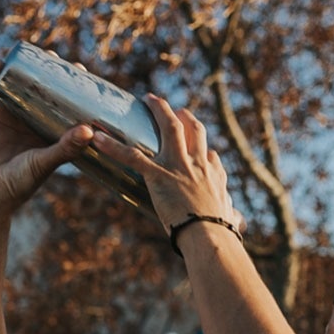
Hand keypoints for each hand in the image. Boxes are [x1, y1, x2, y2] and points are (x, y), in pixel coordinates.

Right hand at [0, 58, 94, 216]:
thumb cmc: (19, 184)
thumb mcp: (45, 163)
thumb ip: (65, 148)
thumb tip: (88, 130)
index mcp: (54, 132)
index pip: (68, 104)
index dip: (74, 87)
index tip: (81, 71)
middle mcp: (36, 121)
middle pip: (44, 87)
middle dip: (47, 69)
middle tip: (52, 55)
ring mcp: (14, 115)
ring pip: (18, 82)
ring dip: (19, 65)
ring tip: (23, 51)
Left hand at [92, 94, 244, 237]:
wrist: (210, 234)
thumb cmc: (218, 231)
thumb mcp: (228, 215)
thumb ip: (228, 209)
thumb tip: (235, 216)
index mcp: (213, 175)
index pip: (208, 154)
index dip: (200, 145)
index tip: (193, 140)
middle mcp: (198, 164)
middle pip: (192, 129)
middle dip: (181, 114)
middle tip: (169, 105)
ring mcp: (178, 166)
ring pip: (169, 128)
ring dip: (159, 110)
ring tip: (148, 98)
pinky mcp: (159, 175)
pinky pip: (132, 156)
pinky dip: (113, 146)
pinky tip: (98, 137)